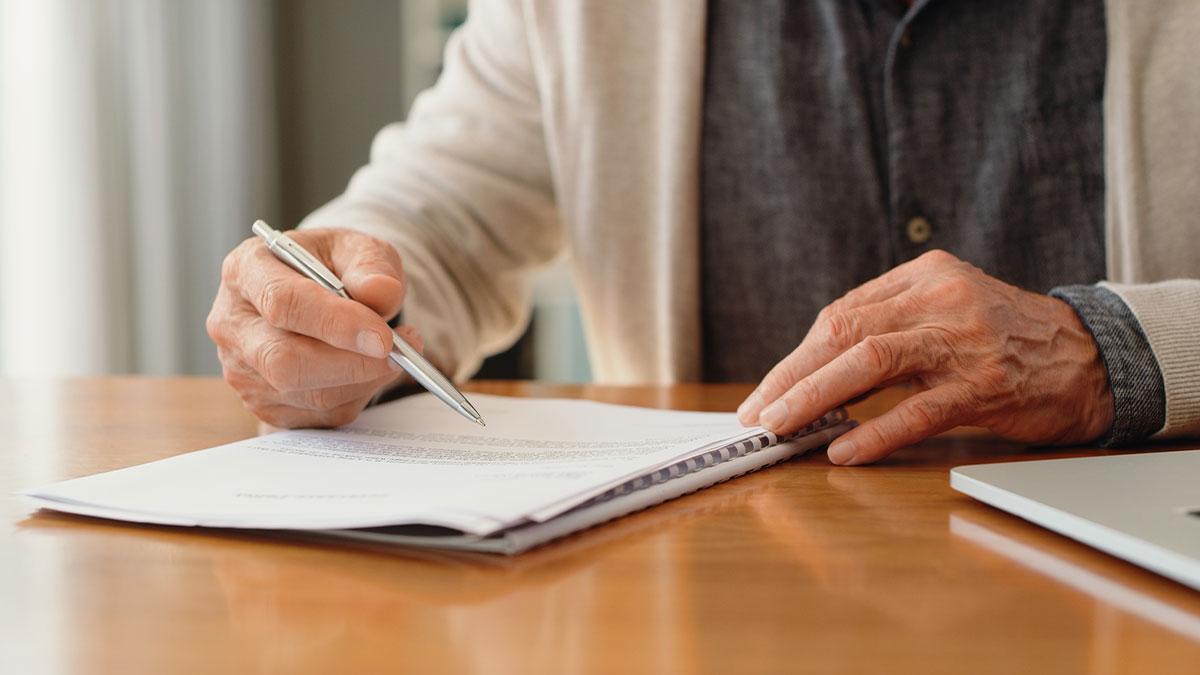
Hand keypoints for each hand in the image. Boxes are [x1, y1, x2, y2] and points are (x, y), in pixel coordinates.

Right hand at [207, 228, 421, 427]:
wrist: (324, 294)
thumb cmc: (335, 266)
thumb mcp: (358, 248)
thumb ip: (371, 265)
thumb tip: (381, 291)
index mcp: (246, 270)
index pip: (282, 302)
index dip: (335, 323)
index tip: (382, 336)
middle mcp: (232, 323)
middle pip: (283, 360)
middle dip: (350, 363)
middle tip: (398, 353)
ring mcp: (242, 369)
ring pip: (305, 393)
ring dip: (362, 379)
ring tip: (395, 353)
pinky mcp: (264, 403)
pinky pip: (319, 414)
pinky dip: (357, 395)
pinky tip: (370, 369)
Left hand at [736, 250, 1113, 464]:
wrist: (1091, 357)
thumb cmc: (1004, 338)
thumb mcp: (946, 308)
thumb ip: (889, 324)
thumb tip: (812, 368)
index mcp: (924, 275)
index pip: (841, 314)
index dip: (796, 357)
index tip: (766, 391)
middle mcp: (940, 299)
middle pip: (843, 332)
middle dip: (790, 376)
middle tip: (757, 413)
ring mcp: (964, 342)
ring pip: (870, 362)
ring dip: (814, 397)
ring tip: (781, 426)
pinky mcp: (986, 386)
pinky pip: (918, 411)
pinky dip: (874, 432)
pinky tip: (842, 450)